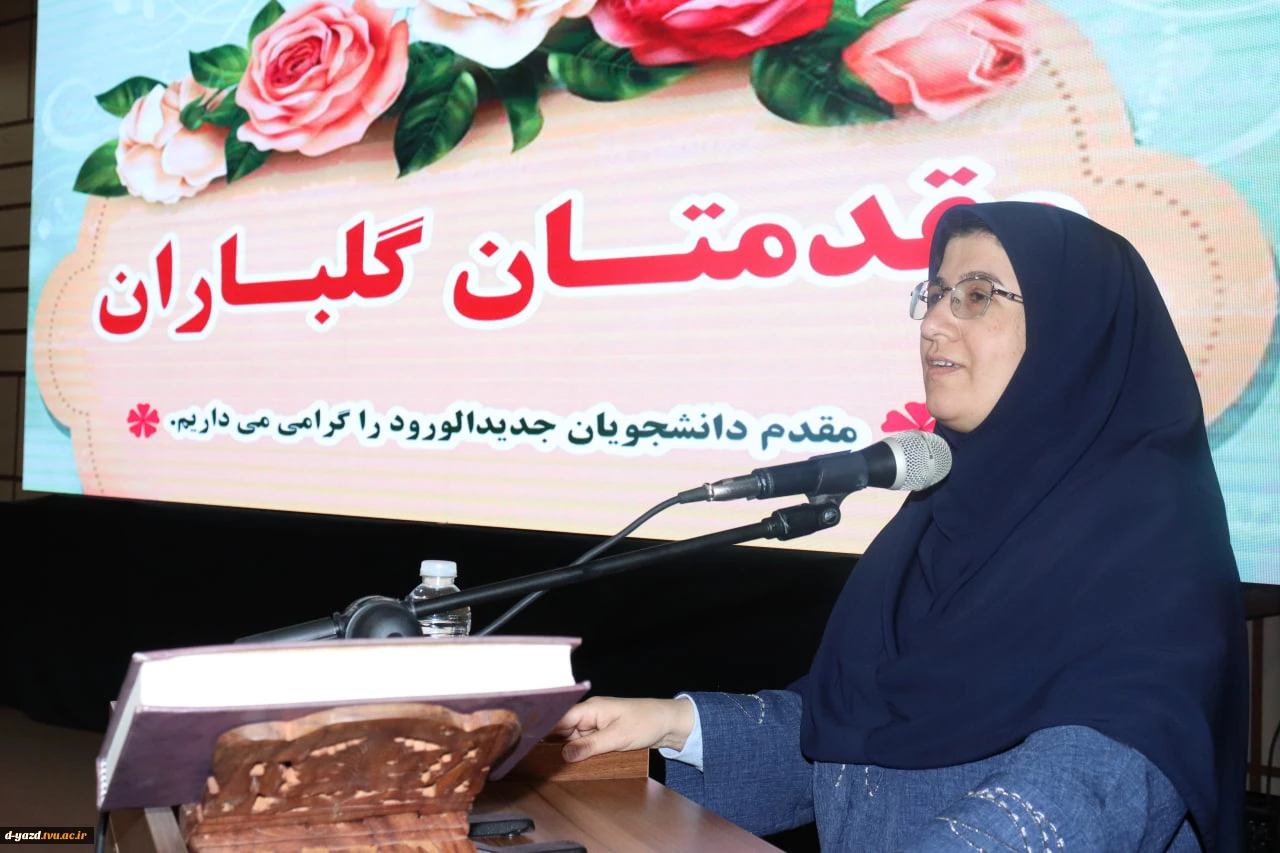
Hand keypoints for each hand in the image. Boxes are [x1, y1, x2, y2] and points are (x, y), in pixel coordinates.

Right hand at [551, 696, 695, 762]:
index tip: (529, 746)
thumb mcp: (617, 737)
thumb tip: (564, 755)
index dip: (543, 731)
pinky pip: (583, 743)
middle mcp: (589, 714)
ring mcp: (595, 724)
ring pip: (571, 738)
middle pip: (562, 730)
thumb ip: (589, 746)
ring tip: (554, 765)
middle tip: (542, 763)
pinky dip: (579, 752)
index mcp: (590, 708)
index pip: (559, 719)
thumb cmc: (646, 722)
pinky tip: (574, 763)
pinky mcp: (602, 733)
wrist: (668, 723)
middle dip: (553, 745)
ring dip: (567, 751)